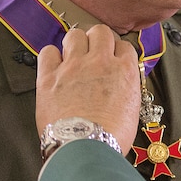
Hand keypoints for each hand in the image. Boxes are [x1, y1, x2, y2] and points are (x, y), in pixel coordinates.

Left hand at [37, 26, 140, 152]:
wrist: (86, 148)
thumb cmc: (110, 137)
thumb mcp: (132, 110)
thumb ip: (126, 89)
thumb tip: (121, 84)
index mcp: (124, 70)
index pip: (124, 45)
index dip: (117, 52)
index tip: (113, 58)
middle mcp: (99, 61)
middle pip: (100, 31)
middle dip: (97, 39)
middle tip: (93, 52)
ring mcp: (73, 66)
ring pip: (74, 35)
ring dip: (75, 43)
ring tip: (73, 56)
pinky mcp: (50, 76)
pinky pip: (48, 51)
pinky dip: (51, 56)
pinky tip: (54, 66)